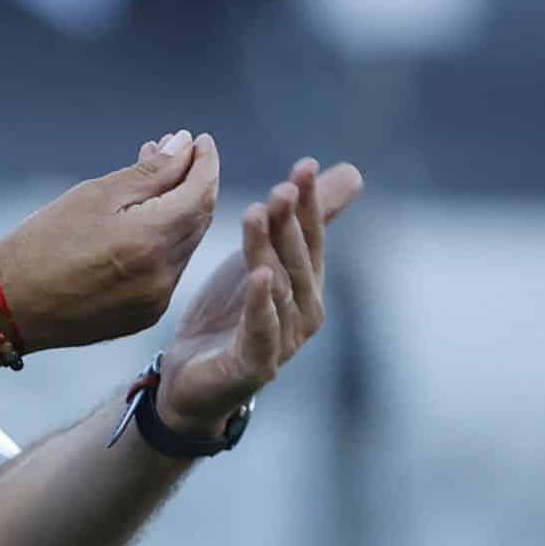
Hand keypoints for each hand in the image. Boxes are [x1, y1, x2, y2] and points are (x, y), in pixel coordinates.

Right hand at [0, 130, 220, 351]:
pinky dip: (162, 243)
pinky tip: (140, 226)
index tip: (200, 140)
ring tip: (151, 186)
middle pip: (198, 219)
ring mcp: (156, 300)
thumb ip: (148, 172)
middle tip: (174, 154)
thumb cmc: (42, 243)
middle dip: (191, 183)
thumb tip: (184, 146)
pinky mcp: (145, 315)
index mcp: (149, 240)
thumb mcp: (94, 195)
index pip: (200, 193)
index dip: (205, 163)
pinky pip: (168, 271)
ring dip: (177, 212)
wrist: (9, 305)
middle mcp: (162, 275)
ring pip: (184, 245)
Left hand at [153, 154, 364, 433]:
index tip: (304, 165)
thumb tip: (352, 173)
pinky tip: (259, 276)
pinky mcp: (256, 364)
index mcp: (306, 284)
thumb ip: (299, 222)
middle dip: (291, 222)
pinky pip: (261, 329)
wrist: (192, 380)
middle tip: (281, 188)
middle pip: (297, 259)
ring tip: (256, 214)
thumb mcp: (262, 258)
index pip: (311, 236)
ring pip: (277, 287)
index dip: (310, 202)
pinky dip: (261, 303)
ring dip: (268, 250)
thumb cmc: (232, 315)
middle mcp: (303, 311)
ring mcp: (283, 340)